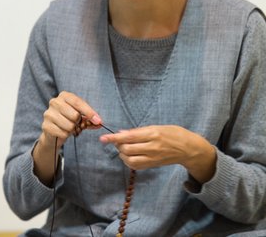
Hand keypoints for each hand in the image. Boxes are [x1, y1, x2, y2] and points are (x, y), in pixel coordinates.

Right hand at [33, 92, 102, 184]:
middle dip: (79, 123)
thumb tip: (99, 123)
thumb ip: (90, 119)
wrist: (53, 132)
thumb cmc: (68, 120)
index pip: (78, 102)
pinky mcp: (45, 125)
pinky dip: (66, 135)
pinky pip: (63, 133)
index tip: (98, 121)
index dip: (89, 112)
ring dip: (72, 130)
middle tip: (77, 124)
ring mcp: (48, 114)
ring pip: (69, 126)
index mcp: (64, 96)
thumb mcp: (80, 116)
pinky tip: (62, 132)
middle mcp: (54, 102)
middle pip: (75, 115)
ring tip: (69, 128)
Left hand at [100, 125, 216, 182]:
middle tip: (118, 141)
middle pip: (127, 150)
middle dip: (118, 146)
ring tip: (124, 149)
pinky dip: (129, 161)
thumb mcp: (156, 126)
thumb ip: (138, 131)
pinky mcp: (153, 165)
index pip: (129, 137)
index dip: (114, 138)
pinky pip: (136, 166)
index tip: (103, 138)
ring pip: (130, 160)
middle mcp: (152, 147)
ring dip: (122, 155)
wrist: (189, 149)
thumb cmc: (173, 133)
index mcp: (152, 134)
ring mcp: (153, 158)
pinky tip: (129, 156)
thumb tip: (121, 133)